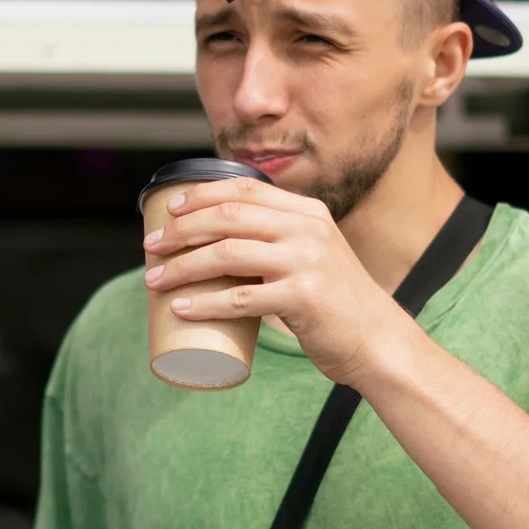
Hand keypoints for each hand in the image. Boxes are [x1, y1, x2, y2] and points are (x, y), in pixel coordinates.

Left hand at [142, 177, 412, 384]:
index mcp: (307, 212)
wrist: (376, 339)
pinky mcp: (302, 298)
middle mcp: (307, 229)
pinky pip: (240, 298)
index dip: (200, 195)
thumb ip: (280, 241)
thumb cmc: (335, 303)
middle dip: (180, 229)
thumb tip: (220, 243)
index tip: (169, 210)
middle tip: (151, 247)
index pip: (244, 188)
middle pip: (228, 217)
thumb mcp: (314, 255)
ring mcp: (305, 262)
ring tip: (154, 279)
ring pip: (226, 254)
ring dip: (182, 266)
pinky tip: (181, 307)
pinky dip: (205, 303)